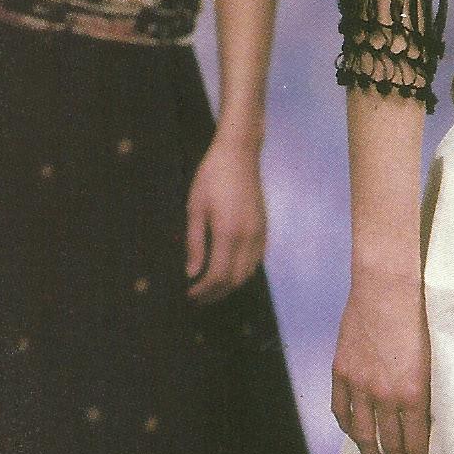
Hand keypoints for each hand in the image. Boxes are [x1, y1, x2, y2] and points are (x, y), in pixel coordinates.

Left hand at [186, 133, 266, 302]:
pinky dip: (242, 272)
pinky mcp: (264, 229)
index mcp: (227, 233)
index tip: (189, 295)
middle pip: (235, 280)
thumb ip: (194, 243)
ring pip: (248, 273)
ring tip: (210, 288)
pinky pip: (256, 261)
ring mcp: (259, 234)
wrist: (239, 155)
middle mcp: (248, 238)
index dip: (203, 290)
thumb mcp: (195, 209)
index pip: (217, 276)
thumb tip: (191, 273)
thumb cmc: (211, 178)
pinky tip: (227, 271)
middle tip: (197, 298)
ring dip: (229, 286)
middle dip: (215, 294)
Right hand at [332, 264, 430, 453]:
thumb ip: (429, 390)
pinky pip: (341, 409)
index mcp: (414, 394)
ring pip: (362, 432)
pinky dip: (348, 426)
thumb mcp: (435, 358)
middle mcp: (385, 395)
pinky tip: (355, 435)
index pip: (415, 444)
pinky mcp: (342, 370)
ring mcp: (360, 384)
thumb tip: (429, 420)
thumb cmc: (422, 317)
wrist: (389, 286)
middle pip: (390, 444)